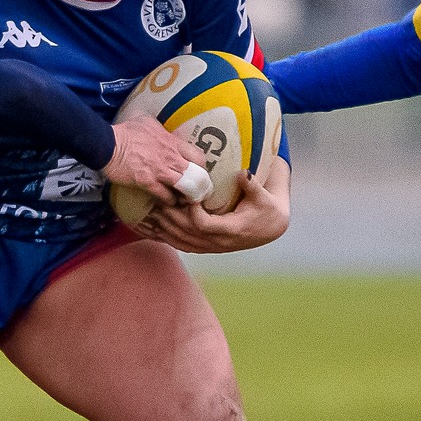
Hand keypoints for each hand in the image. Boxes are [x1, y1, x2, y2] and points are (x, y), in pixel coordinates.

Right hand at [102, 116, 197, 202]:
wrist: (107, 144)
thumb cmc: (126, 132)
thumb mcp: (148, 122)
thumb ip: (160, 129)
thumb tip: (164, 131)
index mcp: (172, 142)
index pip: (198, 156)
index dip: (202, 167)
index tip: (200, 172)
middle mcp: (170, 157)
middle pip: (197, 174)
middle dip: (201, 185)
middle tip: (199, 191)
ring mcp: (160, 170)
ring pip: (186, 187)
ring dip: (188, 196)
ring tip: (187, 200)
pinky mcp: (148, 182)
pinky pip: (165, 195)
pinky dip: (169, 201)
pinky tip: (169, 202)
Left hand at [134, 157, 291, 253]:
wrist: (270, 227)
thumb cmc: (267, 208)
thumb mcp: (265, 196)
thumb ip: (253, 186)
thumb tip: (244, 174)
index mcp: (232, 230)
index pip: (204, 225)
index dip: (191, 212)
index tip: (185, 195)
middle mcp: (219, 242)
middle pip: (187, 233)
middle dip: (171, 217)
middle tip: (157, 200)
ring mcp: (212, 247)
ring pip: (182, 241)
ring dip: (165, 229)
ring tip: (150, 213)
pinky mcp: (207, 247)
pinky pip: (183, 245)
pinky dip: (168, 237)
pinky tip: (154, 228)